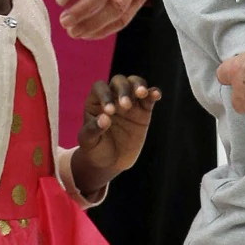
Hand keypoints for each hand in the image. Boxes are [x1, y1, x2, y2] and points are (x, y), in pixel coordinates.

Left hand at [72, 75, 161, 194]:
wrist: (110, 162)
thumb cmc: (94, 149)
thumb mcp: (88, 142)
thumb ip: (93, 130)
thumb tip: (105, 118)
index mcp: (95, 101)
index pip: (100, 88)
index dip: (105, 95)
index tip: (110, 111)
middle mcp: (112, 97)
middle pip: (119, 82)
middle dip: (123, 90)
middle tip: (125, 106)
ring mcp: (129, 102)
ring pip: (134, 83)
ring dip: (138, 85)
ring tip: (142, 93)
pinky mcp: (143, 111)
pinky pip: (149, 98)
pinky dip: (153, 93)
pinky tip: (156, 94)